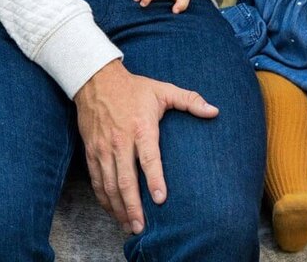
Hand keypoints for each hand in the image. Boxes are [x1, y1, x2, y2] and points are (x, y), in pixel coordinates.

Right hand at [74, 60, 218, 233]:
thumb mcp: (163, 90)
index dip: (154, 179)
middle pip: (125, 179)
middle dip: (133, 206)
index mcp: (141, 127)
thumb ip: (189, 100)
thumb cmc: (133, 88)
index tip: (161, 198)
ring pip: (109, 185)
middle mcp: (120, 141)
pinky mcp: (91, 152)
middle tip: (141, 226)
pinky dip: (104, 198)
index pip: (148, 158)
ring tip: (129, 225)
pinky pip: (97, 180)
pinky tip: (113, 210)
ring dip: (118, 207)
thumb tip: (214, 111)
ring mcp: (103, 148)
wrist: (96, 80)